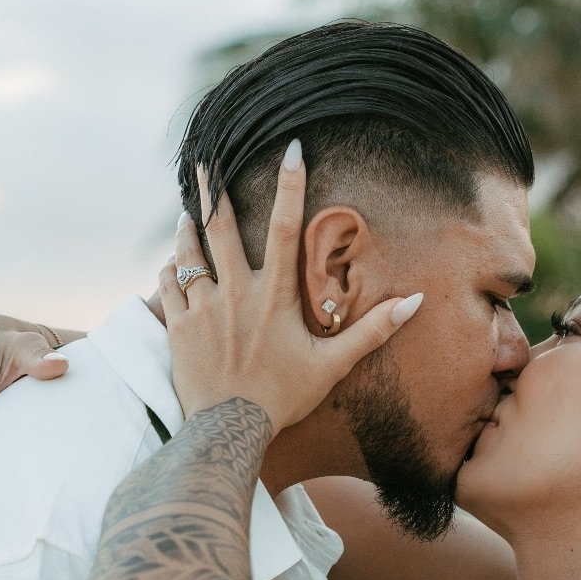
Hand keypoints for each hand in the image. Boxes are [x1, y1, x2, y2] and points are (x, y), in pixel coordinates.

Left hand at [161, 146, 420, 430]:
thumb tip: (413, 301)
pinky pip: (167, 286)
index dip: (291, 185)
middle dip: (211, 189)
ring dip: (186, 230)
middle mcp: (234, 292)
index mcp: (274, 295)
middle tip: (203, 160)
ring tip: (185, 214)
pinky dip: (169, 271)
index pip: (285, 227)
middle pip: (219, 227)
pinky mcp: (177, 327)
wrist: (228, 430)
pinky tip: (171, 264)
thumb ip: (372, 331)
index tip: (292, 150)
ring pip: (188, 254)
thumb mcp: (332, 365)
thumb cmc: (282, 398)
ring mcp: (201, 308)